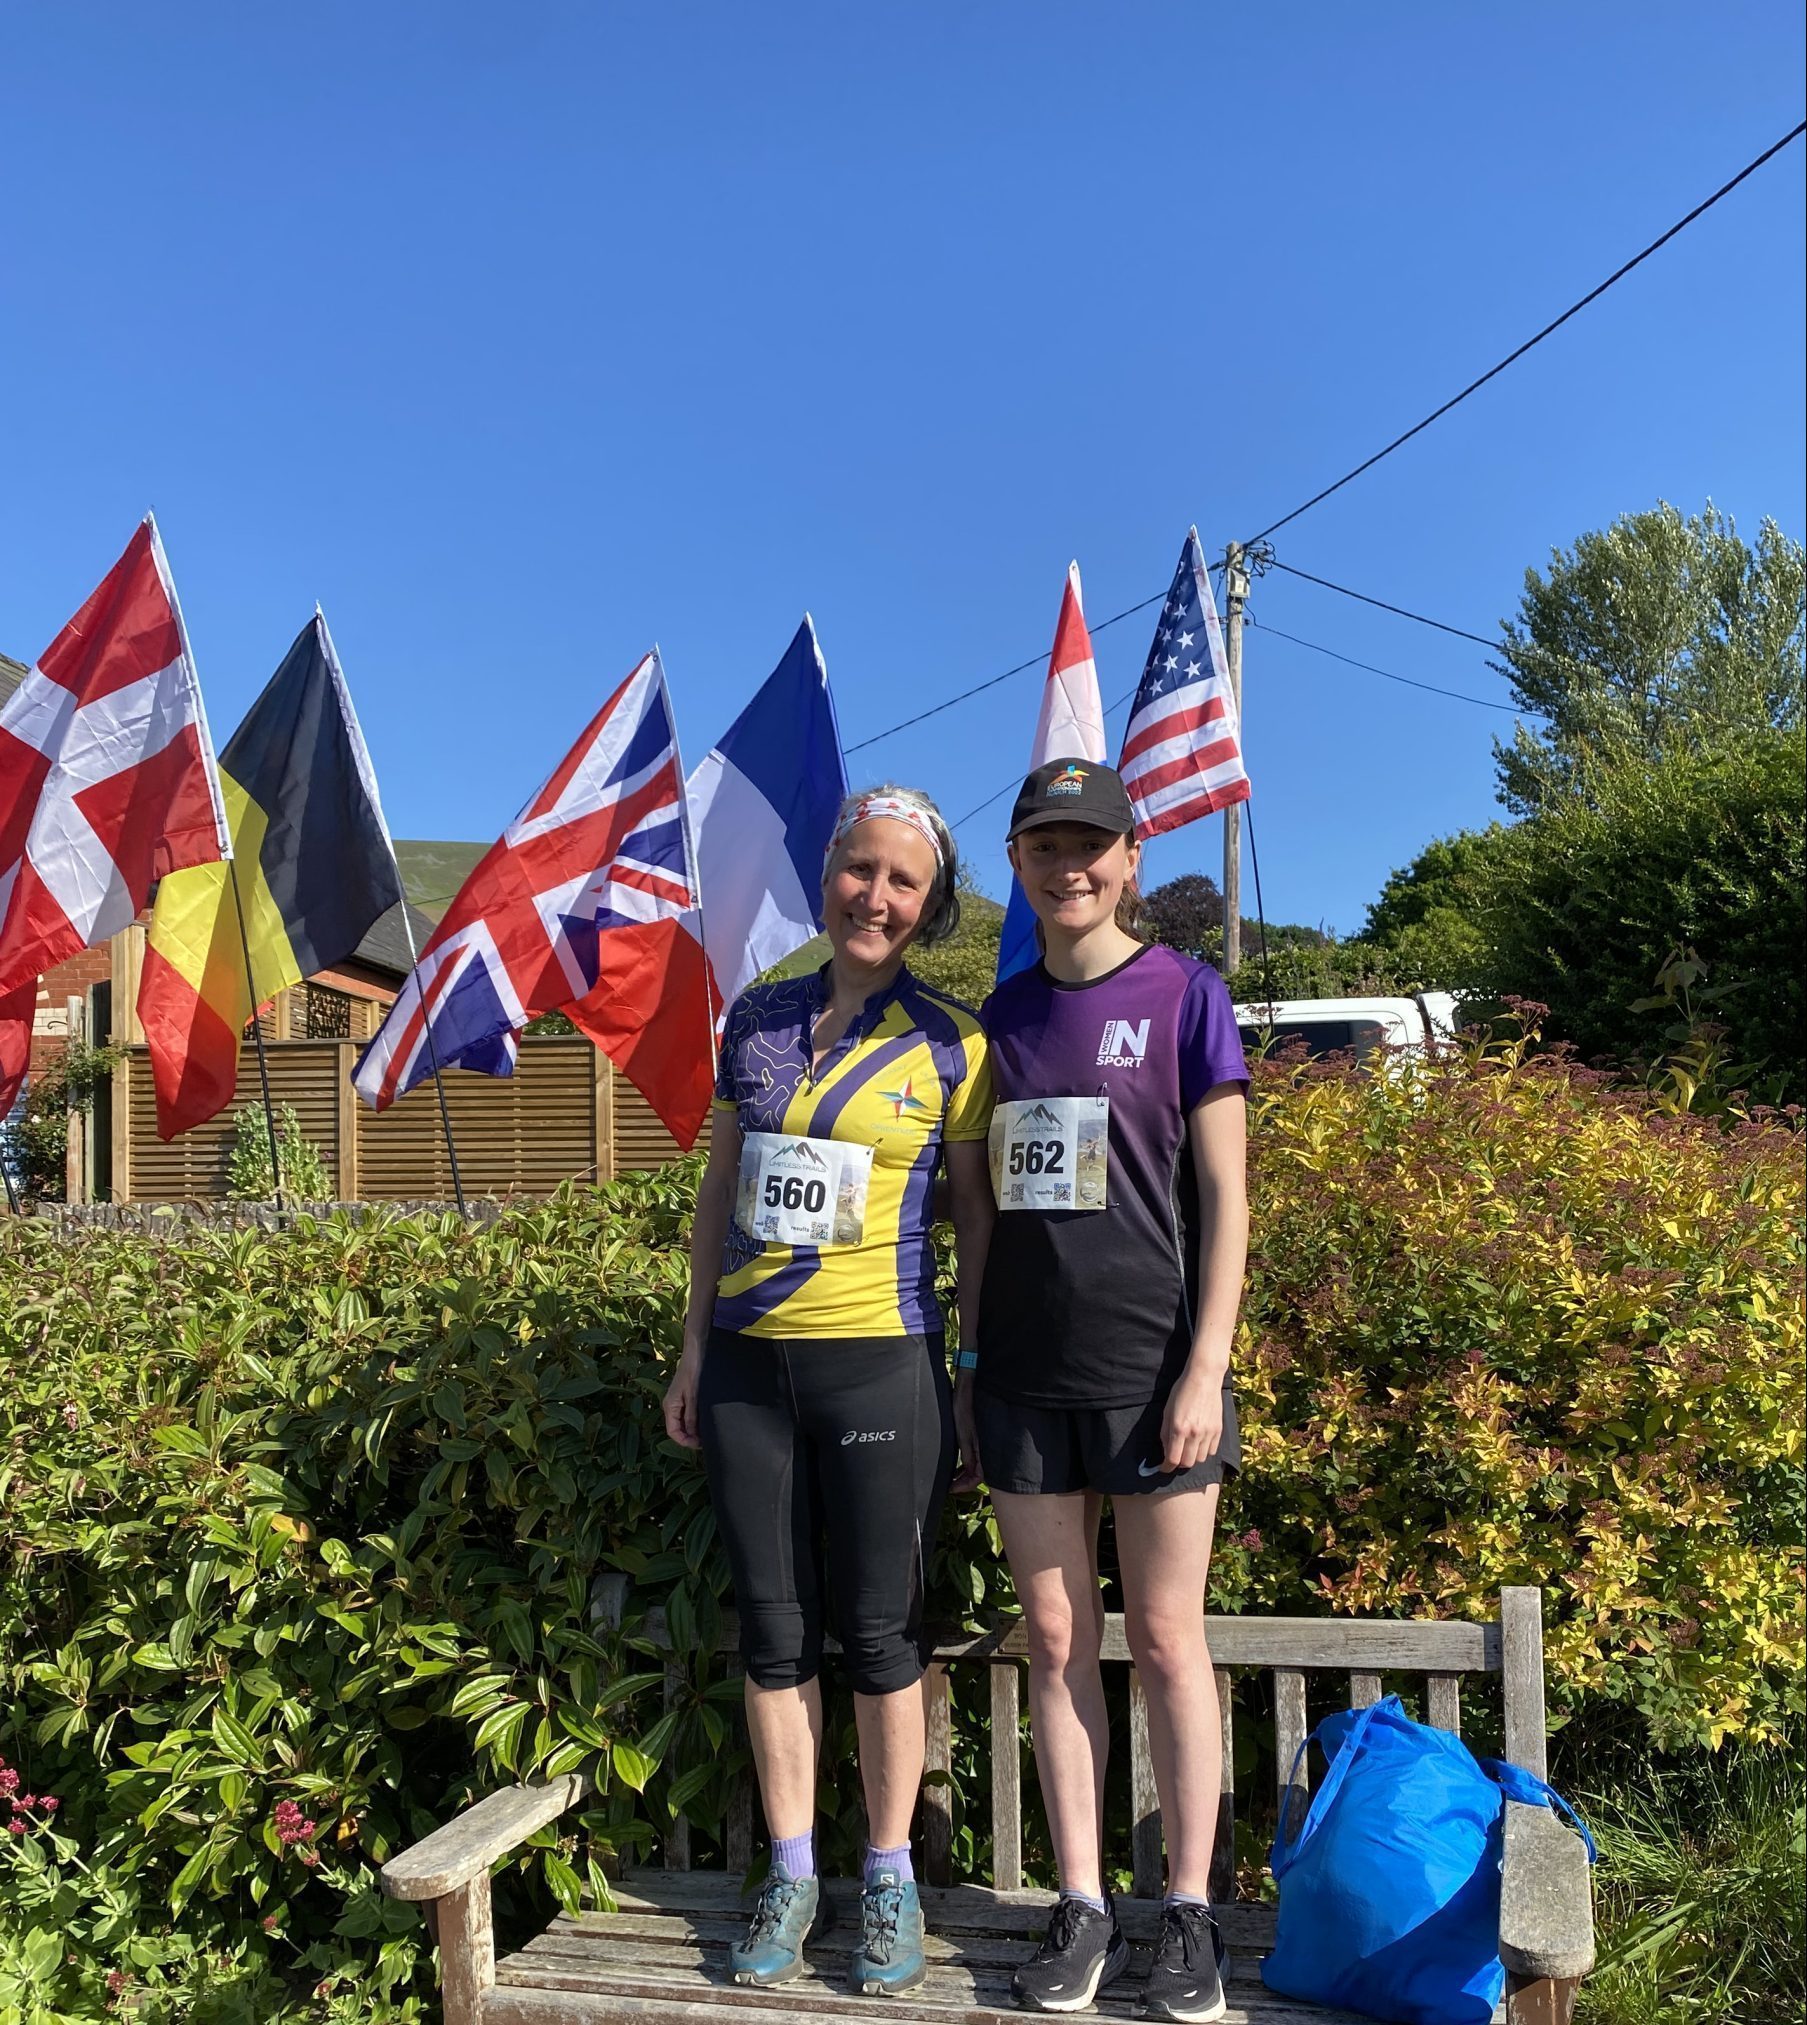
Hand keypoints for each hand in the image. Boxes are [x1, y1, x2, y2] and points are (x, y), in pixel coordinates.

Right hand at [663, 1349, 703, 1449]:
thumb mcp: (694, 1395)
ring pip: (685, 1422)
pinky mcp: (688, 1395)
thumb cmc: (694, 1369)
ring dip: (695, 1429)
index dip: (685, 1442)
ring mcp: (680, 1400)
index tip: (700, 1445)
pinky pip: (690, 1413)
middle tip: (707, 1441)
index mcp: (670, 1406)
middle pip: (679, 1428)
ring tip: (709, 1432)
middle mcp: (673, 1405)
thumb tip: (693, 1436)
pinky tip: (708, 1420)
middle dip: (691, 1437)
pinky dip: (698, 1420)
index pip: (673, 1432)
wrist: (697, 1349)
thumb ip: (692, 1416)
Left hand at [951, 1373, 983, 1493]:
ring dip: (965, 1472)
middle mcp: (986, 1447)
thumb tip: (966, 1475)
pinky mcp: (978, 1435)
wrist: (970, 1386)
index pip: (977, 1477)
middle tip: (952, 1485)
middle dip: (965, 1481)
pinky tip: (958, 1463)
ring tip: (952, 1477)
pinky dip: (967, 1462)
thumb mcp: (964, 1434)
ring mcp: (983, 1441)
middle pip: (978, 1473)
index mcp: (985, 1449)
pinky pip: (975, 1454)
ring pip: (977, 1464)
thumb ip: (967, 1456)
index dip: (964, 1486)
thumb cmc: (966, 1406)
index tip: (951, 1489)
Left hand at [1159, 1361, 1223, 1474]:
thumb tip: (1166, 1451)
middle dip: (1179, 1464)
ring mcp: (1209, 1432)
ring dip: (1192, 1457)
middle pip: (1188, 1463)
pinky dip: (1204, 1451)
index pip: (1173, 1459)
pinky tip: (1199, 1443)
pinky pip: (1212, 1451)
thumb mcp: (1167, 1411)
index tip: (1163, 1468)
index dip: (1166, 1467)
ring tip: (1187, 1448)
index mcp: (1179, 1428)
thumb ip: (1165, 1433)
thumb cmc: (1181, 1392)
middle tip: (1175, 1457)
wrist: (1204, 1378)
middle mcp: (1195, 1433)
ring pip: (1201, 1459)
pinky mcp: (1219, 1430)